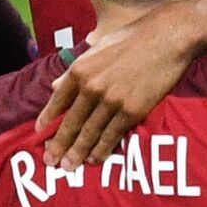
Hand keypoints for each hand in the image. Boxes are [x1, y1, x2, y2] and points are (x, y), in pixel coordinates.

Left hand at [36, 2, 196, 170]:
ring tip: (68, 167)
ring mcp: (111, 101)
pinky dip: (102, 150)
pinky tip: (94, 159)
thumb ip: (75, 70)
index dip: (48, 118)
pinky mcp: (131, 111)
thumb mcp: (97, 48)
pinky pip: (112, 135)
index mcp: (80, 70)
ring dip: (77, 152)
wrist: (167, 38)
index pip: (58, 100)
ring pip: (90, 133)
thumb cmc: (132, 39)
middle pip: (71, 122)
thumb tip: (55, 85)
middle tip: (50, 161)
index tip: (39, 132)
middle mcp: (92, 87)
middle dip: (59, 144)